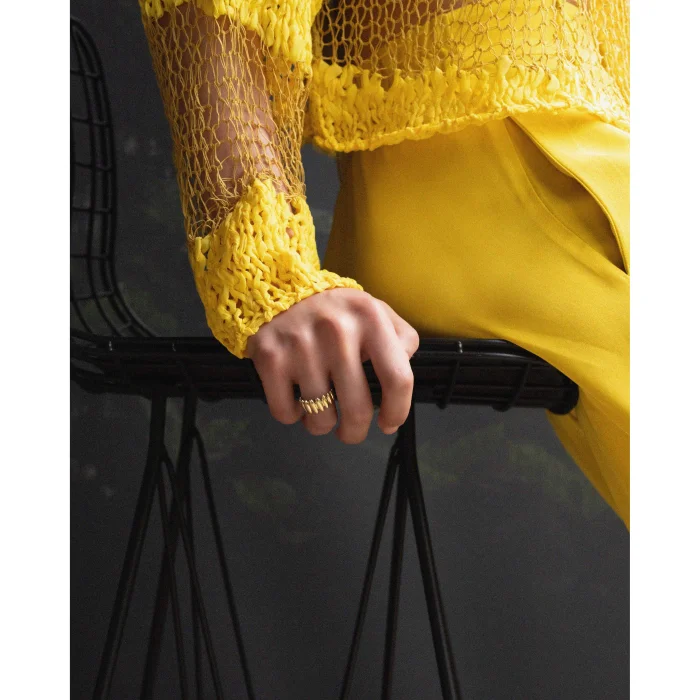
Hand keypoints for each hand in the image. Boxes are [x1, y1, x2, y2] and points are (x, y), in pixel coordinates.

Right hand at [245, 288, 419, 442]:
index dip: (397, 412)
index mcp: (370, 318)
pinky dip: (292, 415)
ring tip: (321, 412)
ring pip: (320, 417)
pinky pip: (286, 412)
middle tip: (351, 431)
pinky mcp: (271, 357)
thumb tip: (405, 370)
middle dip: (355, 432)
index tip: (388, 423)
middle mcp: (337, 331)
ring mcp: (302, 345)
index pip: (397, 379)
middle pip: (358, 410)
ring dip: (322, 425)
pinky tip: (297, 400)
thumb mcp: (374, 311)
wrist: (279, 287)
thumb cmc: (334, 310)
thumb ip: (401, 338)